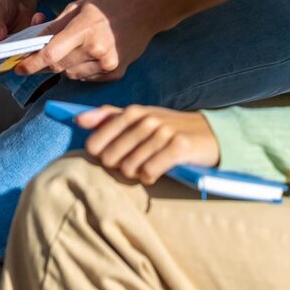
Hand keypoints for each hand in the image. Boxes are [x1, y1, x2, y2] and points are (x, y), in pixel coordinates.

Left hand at [12, 0, 159, 79]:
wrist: (146, 8)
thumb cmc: (110, 2)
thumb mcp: (79, 5)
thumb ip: (56, 25)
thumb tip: (36, 41)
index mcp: (83, 30)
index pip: (51, 55)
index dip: (32, 64)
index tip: (19, 69)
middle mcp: (96, 50)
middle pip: (59, 67)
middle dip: (47, 63)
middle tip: (44, 54)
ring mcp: (108, 63)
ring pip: (73, 75)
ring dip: (66, 66)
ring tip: (75, 48)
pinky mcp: (116, 72)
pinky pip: (88, 78)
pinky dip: (82, 70)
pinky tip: (90, 54)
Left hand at [76, 105, 219, 183]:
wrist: (211, 134)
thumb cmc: (169, 128)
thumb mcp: (140, 118)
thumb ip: (109, 117)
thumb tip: (78, 120)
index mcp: (132, 112)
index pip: (96, 140)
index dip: (98, 154)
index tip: (108, 158)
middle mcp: (146, 119)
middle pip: (110, 157)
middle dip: (117, 166)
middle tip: (131, 165)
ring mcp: (163, 132)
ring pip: (129, 167)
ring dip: (135, 173)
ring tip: (145, 168)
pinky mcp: (179, 147)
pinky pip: (150, 171)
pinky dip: (149, 177)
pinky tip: (154, 174)